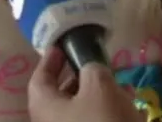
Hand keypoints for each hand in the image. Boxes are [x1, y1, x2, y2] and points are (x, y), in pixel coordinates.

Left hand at [28, 48, 142, 121]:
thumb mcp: (98, 86)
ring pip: (77, 111)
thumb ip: (92, 68)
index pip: (39, 79)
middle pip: (58, 96)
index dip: (49, 61)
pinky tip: (122, 106)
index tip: (60, 47)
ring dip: (93, 95)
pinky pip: (90, 121)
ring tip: (114, 83)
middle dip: (75, 78)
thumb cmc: (101, 121)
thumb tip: (90, 68)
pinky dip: (101, 111)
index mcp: (44, 107)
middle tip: (91, 63)